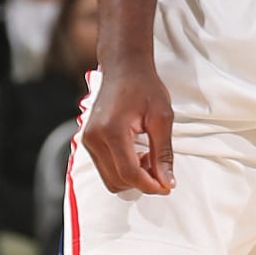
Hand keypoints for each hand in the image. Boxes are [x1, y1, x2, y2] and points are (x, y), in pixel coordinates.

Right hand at [82, 58, 174, 195]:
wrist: (123, 68)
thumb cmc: (144, 87)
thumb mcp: (162, 118)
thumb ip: (163, 153)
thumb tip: (167, 183)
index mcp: (111, 130)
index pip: (129, 173)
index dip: (150, 185)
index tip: (168, 186)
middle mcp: (93, 138)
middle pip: (117, 181)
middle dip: (142, 182)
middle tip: (160, 167)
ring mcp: (87, 140)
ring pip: (110, 180)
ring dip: (132, 178)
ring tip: (149, 157)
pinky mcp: (88, 141)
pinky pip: (105, 169)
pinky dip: (123, 170)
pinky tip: (137, 154)